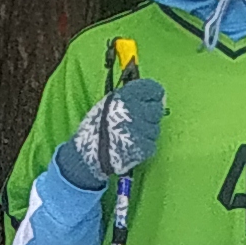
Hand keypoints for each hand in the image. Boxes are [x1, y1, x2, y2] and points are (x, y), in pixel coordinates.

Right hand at [56, 76, 163, 191]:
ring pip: (155, 128)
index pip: (153, 89)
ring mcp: (141, 130)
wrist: (87, 154)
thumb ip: (129, 97)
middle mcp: (135, 111)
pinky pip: (151, 143)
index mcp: (126, 97)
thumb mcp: (108, 103)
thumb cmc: (96, 127)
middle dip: (150, 114)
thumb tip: (151, 96)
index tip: (151, 99)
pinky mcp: (144, 148)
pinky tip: (131, 145)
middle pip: (157, 109)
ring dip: (146, 131)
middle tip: (138, 120)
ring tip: (130, 135)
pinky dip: (144, 145)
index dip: (154, 95)